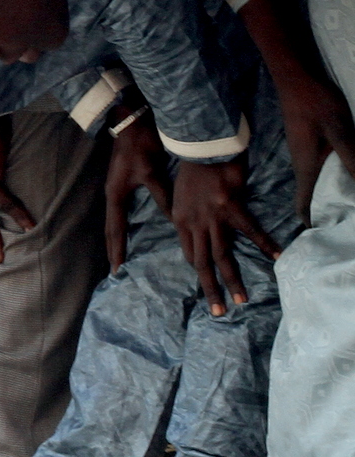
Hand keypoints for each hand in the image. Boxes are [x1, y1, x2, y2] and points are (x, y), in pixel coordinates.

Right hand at [103, 123, 165, 272]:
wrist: (130, 122)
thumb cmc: (140, 146)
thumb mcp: (151, 172)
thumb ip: (161, 196)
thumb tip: (172, 220)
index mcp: (117, 195)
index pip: (116, 229)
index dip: (117, 248)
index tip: (117, 268)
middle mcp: (112, 195)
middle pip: (111, 228)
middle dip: (112, 248)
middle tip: (114, 269)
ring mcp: (114, 189)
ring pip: (114, 220)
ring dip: (115, 238)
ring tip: (117, 255)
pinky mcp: (120, 184)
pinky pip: (119, 212)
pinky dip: (121, 226)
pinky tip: (126, 230)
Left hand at [161, 153, 279, 315]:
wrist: (199, 145)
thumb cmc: (192, 169)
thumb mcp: (180, 196)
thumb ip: (187, 216)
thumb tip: (195, 233)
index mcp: (180, 220)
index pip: (190, 254)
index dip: (200, 272)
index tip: (208, 288)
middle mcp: (193, 223)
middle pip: (202, 262)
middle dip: (211, 288)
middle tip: (219, 311)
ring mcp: (212, 216)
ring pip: (222, 255)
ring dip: (232, 279)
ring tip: (241, 300)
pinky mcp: (230, 206)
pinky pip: (250, 230)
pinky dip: (265, 245)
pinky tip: (277, 258)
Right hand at [282, 78, 354, 216]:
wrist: (296, 79)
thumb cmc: (316, 105)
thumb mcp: (339, 132)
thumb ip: (352, 160)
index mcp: (305, 167)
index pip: (303, 203)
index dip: (312, 222)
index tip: (324, 236)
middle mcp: (302, 164)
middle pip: (310, 197)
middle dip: (325, 212)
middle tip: (344, 221)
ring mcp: (304, 153)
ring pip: (316, 183)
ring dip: (330, 195)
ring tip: (348, 204)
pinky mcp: (309, 144)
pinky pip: (320, 170)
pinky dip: (332, 180)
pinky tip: (345, 177)